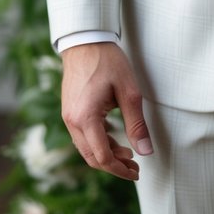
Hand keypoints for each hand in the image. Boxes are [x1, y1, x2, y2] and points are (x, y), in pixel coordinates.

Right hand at [61, 42, 153, 179]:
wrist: (85, 41)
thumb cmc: (108, 61)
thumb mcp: (129, 92)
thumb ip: (136, 124)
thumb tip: (146, 152)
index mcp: (85, 118)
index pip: (102, 157)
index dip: (120, 169)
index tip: (136, 172)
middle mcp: (72, 122)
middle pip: (92, 156)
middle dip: (114, 165)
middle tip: (134, 167)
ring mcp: (68, 117)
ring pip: (86, 148)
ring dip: (106, 154)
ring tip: (128, 153)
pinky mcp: (69, 111)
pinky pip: (82, 136)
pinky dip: (98, 142)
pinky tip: (114, 138)